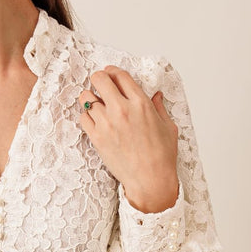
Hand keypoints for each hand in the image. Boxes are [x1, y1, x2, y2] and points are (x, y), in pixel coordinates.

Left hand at [78, 65, 178, 212]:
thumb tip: (155, 95)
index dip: (113, 71)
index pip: (120, 75)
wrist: (150, 180)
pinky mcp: (96, 137)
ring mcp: (107, 123)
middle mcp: (122, 109)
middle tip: (100, 85)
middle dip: (99, 79)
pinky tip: (94, 119)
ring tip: (96, 104)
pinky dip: (86, 115)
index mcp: (141, 103)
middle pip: (99, 79)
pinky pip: (83, 117)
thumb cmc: (162, 156)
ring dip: (90, 97)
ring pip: (86, 98)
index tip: (110, 73)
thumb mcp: (167, 126)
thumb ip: (159, 107)